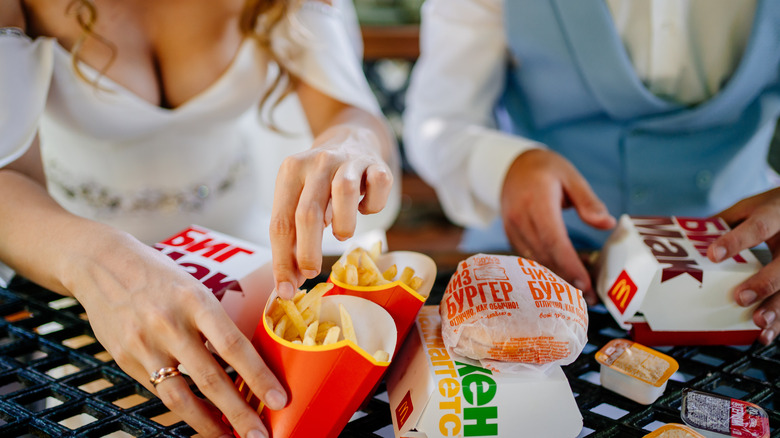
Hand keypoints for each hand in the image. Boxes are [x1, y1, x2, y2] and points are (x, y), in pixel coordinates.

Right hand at [68, 229, 285, 437]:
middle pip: (210, 378)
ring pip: (181, 395)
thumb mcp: (194, 289)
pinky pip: (159, 392)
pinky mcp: (125, 359)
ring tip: (230, 437)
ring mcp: (144, 344)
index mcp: (196, 301)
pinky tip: (201, 419)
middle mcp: (170, 324)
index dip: (258, 376)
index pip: (234, 346)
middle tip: (260, 435)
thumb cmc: (159, 276)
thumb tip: (247, 362)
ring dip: (210, 423)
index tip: (278, 399)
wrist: (102, 264)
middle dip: (239, 412)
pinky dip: (184, 409)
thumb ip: (215, 324)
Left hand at [269, 125, 392, 298]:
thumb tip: (290, 281)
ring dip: (343, 225)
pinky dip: (372, 206)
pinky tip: (364, 209)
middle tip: (310, 273)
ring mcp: (349, 160)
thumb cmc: (321, 181)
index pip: (280, 222)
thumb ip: (294, 234)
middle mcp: (318, 161)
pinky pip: (379, 187)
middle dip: (307, 252)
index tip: (286, 289)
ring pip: (344, 193)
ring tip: (341, 235)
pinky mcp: (377, 164)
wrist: (352, 138)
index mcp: (291, 171)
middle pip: (307, 212)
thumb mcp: (300, 198)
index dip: (282, 260)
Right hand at [500, 149, 615, 303]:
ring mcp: (512, 229)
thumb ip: (588, 201)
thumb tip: (607, 224)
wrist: (511, 166)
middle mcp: (520, 218)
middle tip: (590, 298)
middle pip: (544, 255)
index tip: (586, 284)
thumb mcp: (570, 176)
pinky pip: (528, 257)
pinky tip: (563, 278)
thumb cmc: (545, 169)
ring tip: (580, 293)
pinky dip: (546, 269)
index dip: (569, 264)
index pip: (553, 239)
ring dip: (556, 278)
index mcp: (536, 201)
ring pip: (535, 260)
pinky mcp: (510, 236)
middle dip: (567, 279)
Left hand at [707, 187, 779, 344]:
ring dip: (776, 308)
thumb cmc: (770, 209)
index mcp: (775, 214)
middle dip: (763, 283)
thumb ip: (722, 222)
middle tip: (740, 298)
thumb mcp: (748, 207)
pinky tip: (766, 334)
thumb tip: (684, 238)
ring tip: (758, 323)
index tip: (713, 255)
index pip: (758, 227)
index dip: (736, 241)